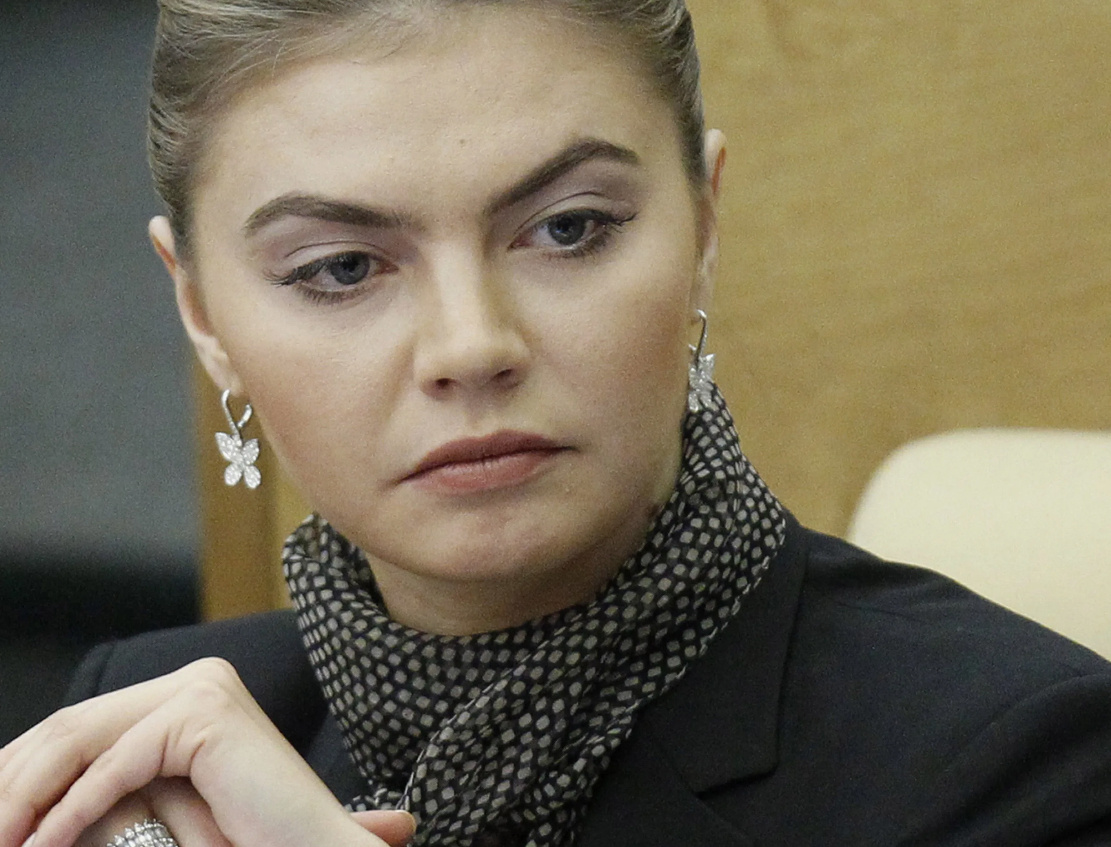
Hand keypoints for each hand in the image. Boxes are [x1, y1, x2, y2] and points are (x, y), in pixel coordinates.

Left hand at [0, 659, 413, 846]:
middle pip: (73, 727)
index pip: (81, 726)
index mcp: (186, 694)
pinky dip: (71, 810)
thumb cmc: (249, 837)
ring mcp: (202, 688)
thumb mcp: (157, 805)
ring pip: (83, 739)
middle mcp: (195, 679)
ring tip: (1, 842)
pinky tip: (41, 844)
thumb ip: (106, 785)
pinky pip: (119, 763)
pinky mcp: (206, 712)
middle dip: (13, 783)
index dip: (19, 769)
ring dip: (25, 798)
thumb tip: (20, 796)